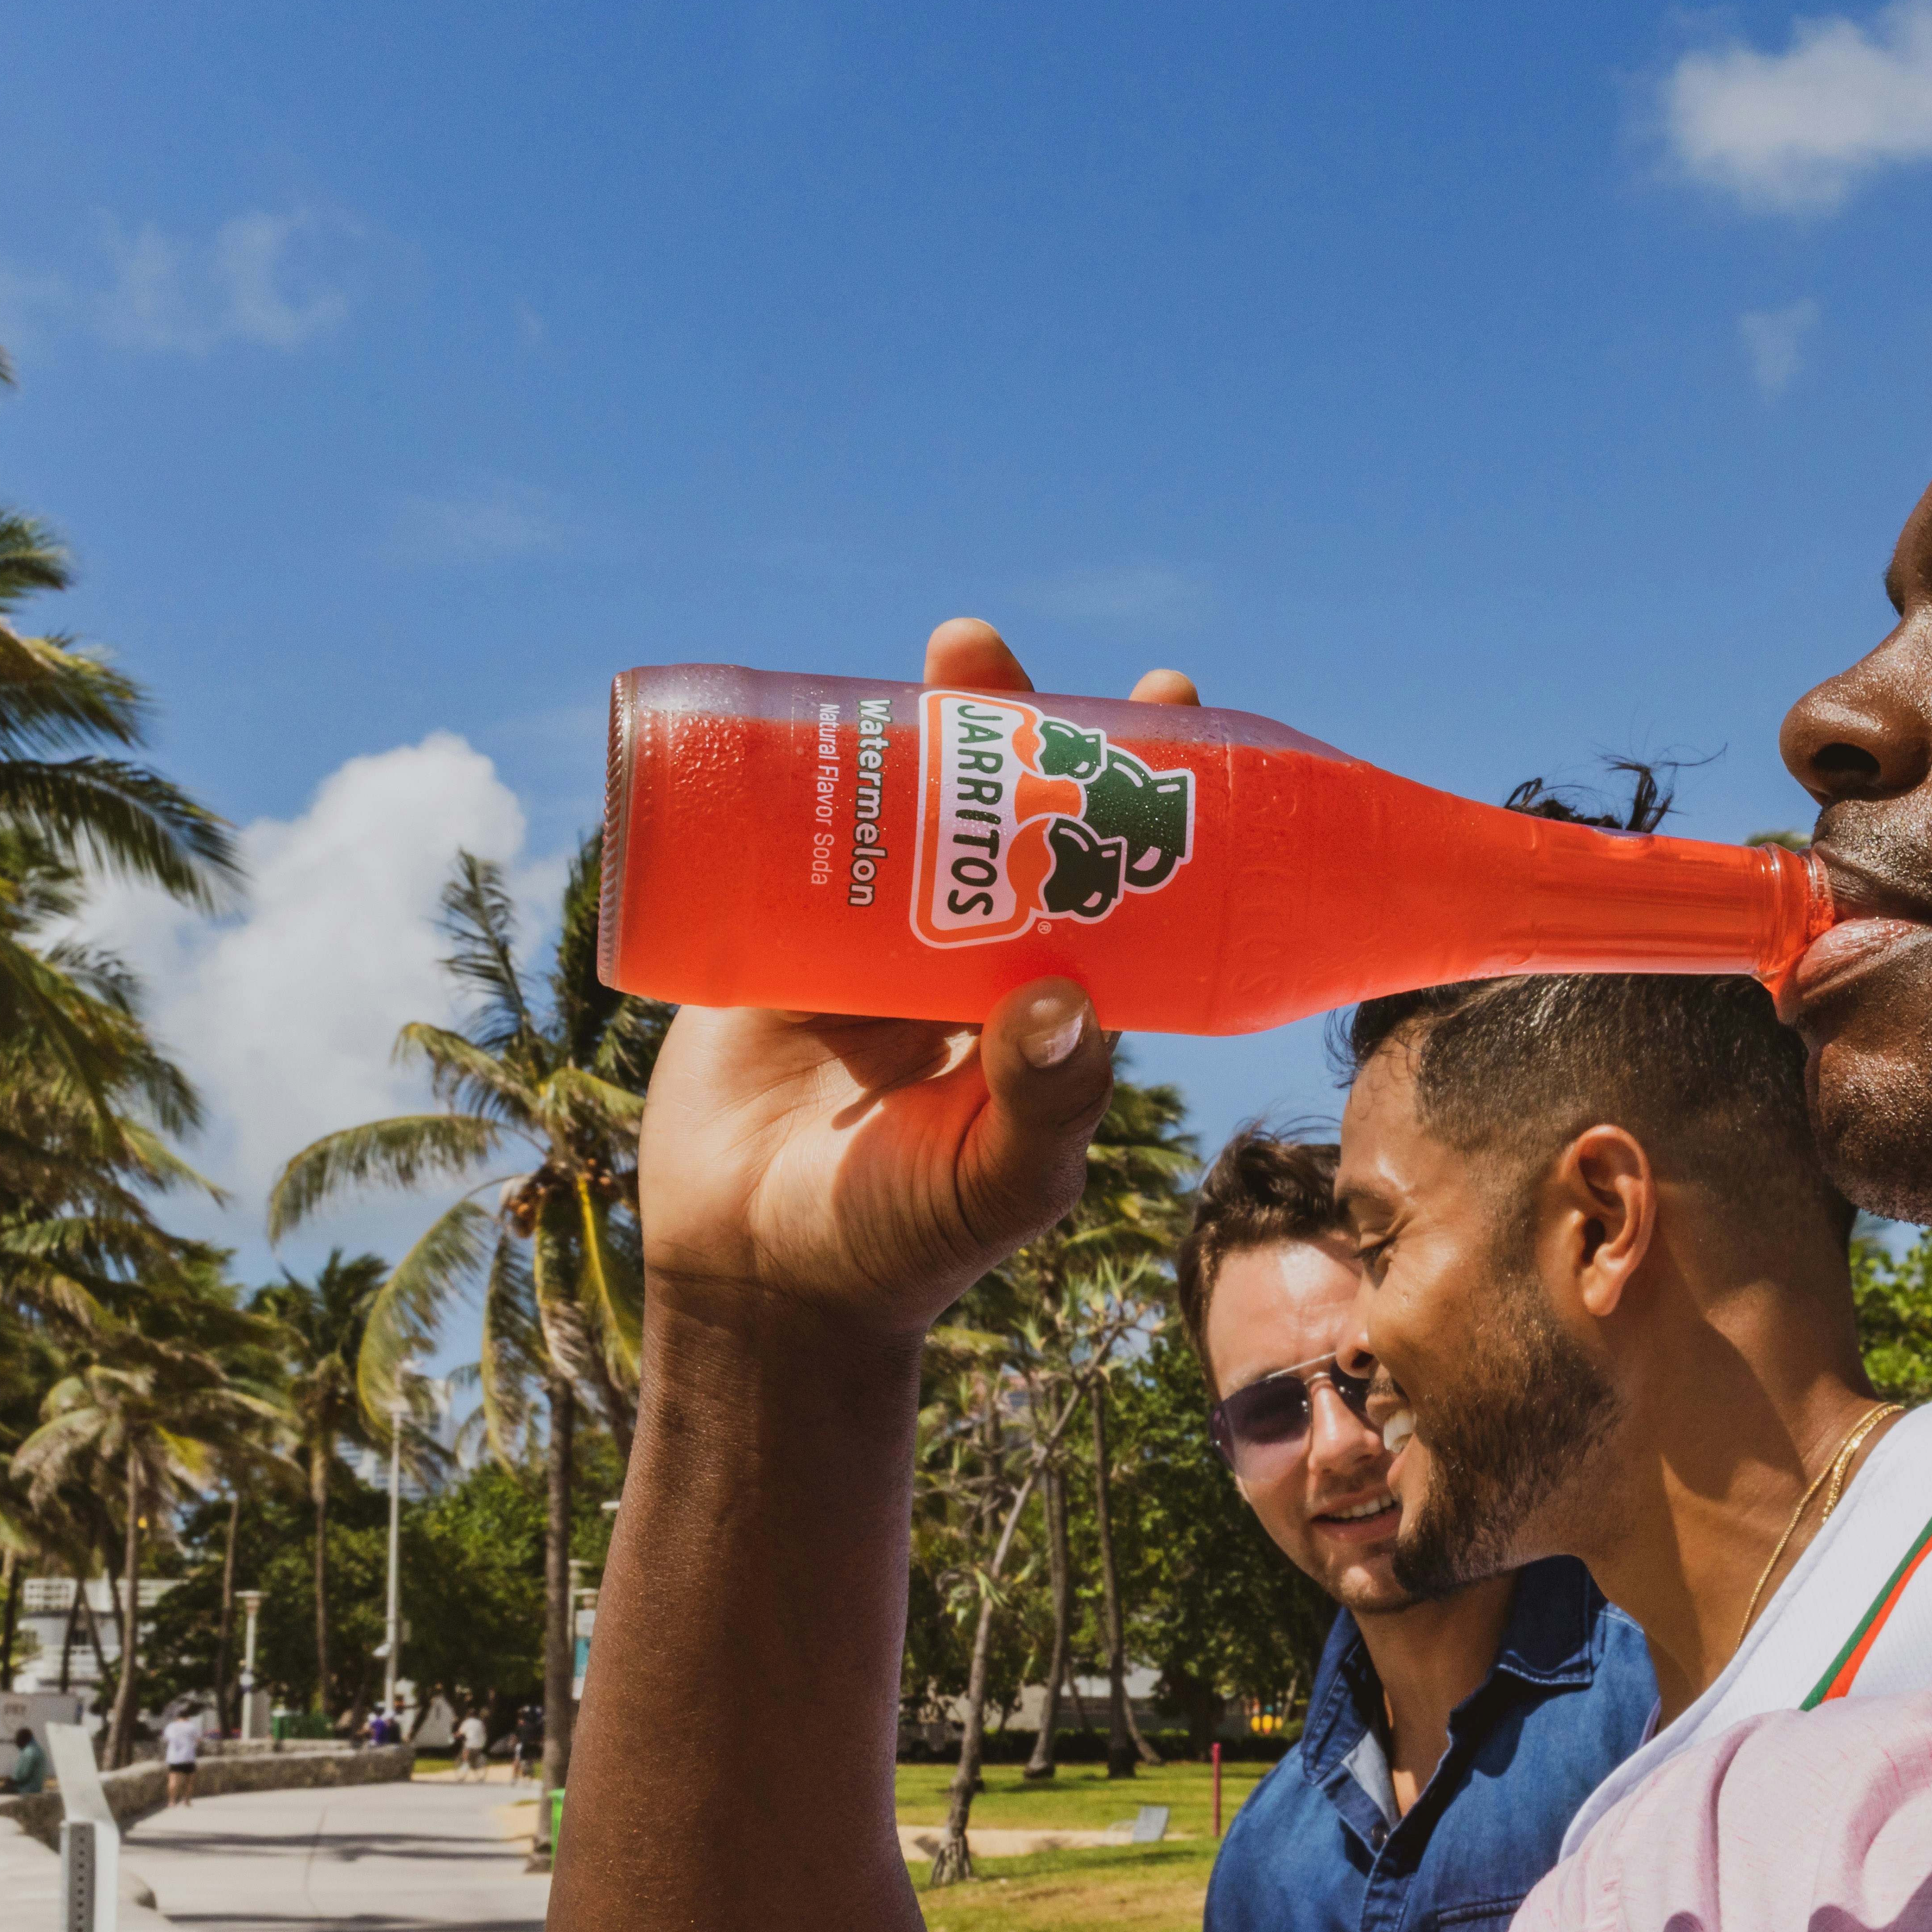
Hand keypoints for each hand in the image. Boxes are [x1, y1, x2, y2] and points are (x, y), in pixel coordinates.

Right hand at [633, 620, 1206, 1342]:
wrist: (764, 1279)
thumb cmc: (904, 1241)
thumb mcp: (999, 1183)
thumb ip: (1046, 1107)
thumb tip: (1066, 999)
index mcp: (1055, 1000)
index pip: (1113, 875)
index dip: (1140, 791)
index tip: (1167, 699)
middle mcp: (977, 956)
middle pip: (1010, 815)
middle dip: (1020, 727)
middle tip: (1004, 661)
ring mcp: (877, 943)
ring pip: (914, 810)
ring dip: (927, 726)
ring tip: (952, 652)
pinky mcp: (781, 948)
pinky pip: (799, 845)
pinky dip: (808, 776)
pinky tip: (817, 710)